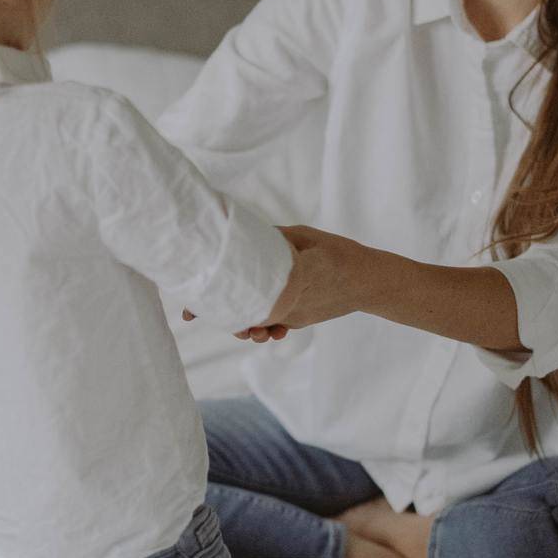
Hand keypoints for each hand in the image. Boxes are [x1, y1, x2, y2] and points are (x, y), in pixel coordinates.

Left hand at [181, 222, 369, 340]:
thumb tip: (242, 233)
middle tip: (194, 313)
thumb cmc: (336, 252)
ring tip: (231, 323)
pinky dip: (261, 323)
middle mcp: (283, 305)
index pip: (239, 294)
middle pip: (241, 316)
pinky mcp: (297, 320)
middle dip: (219, 316)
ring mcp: (290, 317)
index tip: (187, 313)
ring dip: (241, 324)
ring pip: (254, 325)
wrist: (369, 281)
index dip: (210, 306)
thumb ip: (272, 238)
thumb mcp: (303, 236)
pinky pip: (271, 324)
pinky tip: (255, 325)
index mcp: (283, 281)